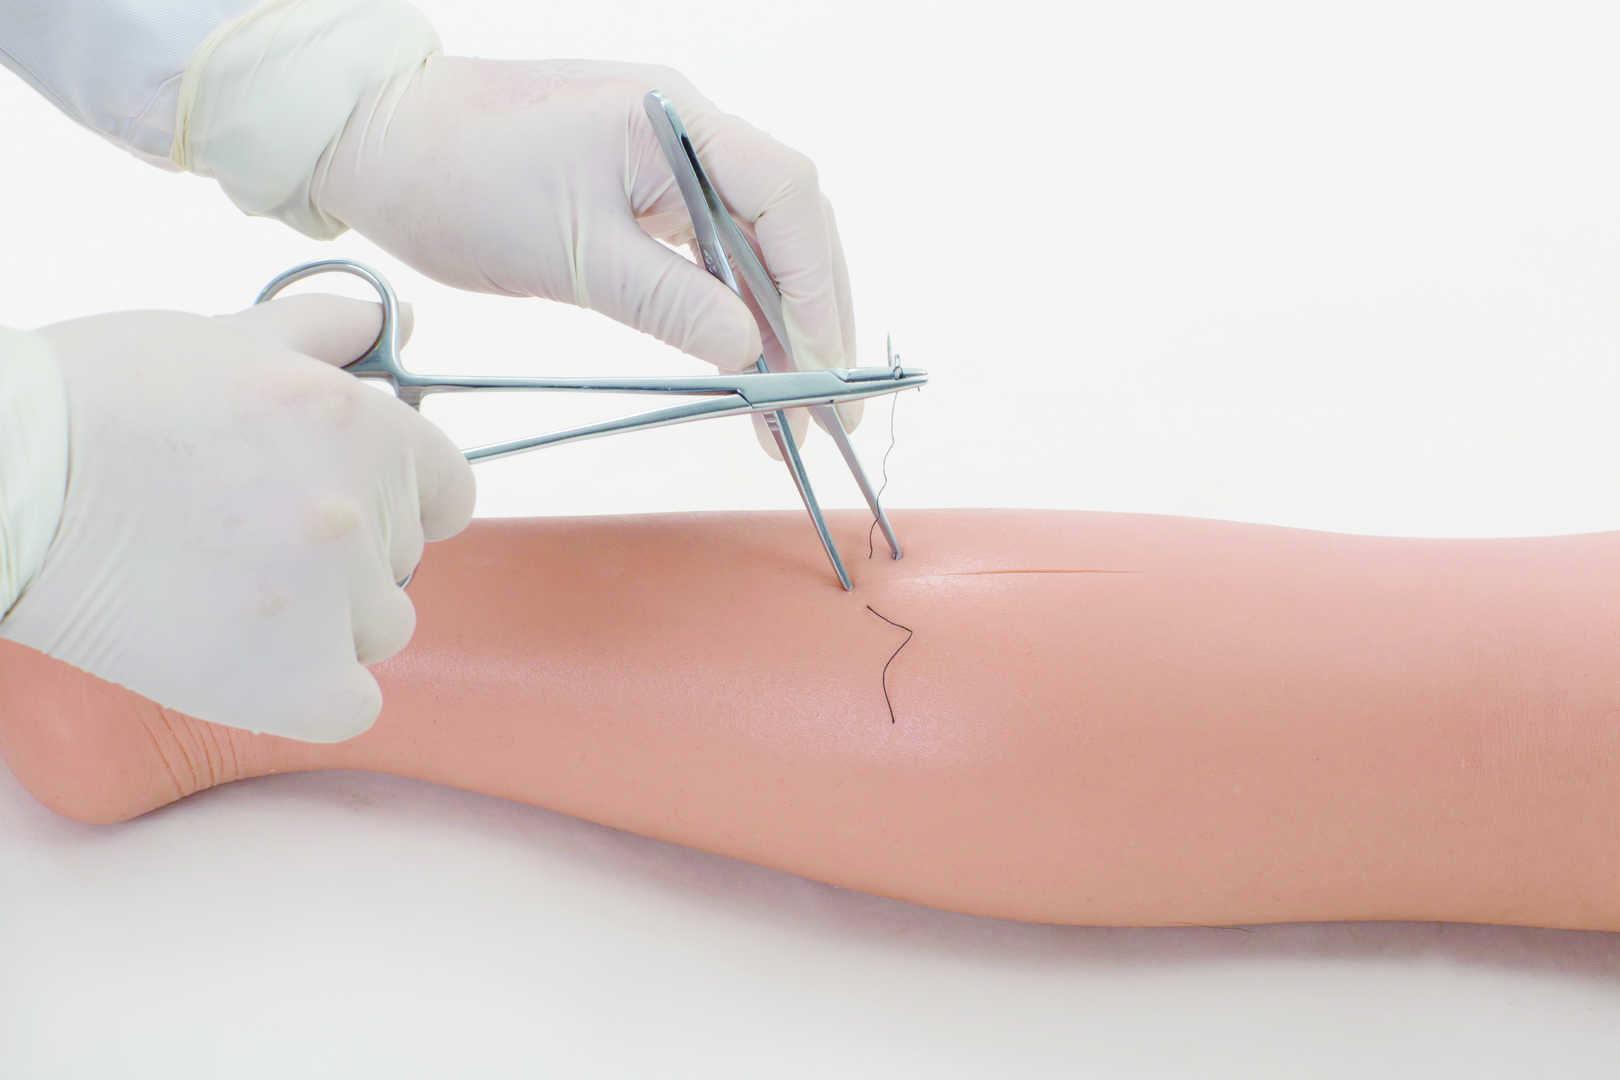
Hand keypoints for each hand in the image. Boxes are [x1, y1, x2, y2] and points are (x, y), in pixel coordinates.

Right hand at [0, 295, 474, 741]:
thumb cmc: (98, 399)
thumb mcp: (225, 336)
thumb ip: (330, 329)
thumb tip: (397, 321)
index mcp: (364, 426)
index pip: (447, 489)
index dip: (396, 497)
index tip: (335, 499)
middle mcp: (360, 511)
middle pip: (403, 558)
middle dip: (348, 550)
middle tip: (248, 534)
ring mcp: (329, 601)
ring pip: (379, 628)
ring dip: (328, 620)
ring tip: (230, 589)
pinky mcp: (289, 683)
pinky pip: (352, 706)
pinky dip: (310, 693)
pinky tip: (249, 660)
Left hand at [310, 57, 860, 455]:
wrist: (380, 139)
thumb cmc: (459, 180)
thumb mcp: (569, 255)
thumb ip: (669, 301)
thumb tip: (750, 352)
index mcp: (674, 121)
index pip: (786, 197)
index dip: (815, 286)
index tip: (822, 366)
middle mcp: (686, 129)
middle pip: (787, 223)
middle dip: (813, 318)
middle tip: (828, 409)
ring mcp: (667, 157)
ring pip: (754, 244)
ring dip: (778, 324)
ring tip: (791, 407)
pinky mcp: (641, 188)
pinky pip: (710, 249)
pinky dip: (732, 309)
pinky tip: (744, 365)